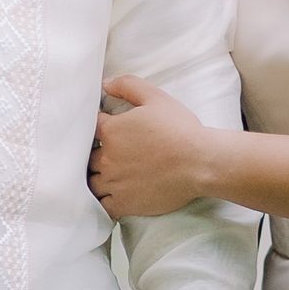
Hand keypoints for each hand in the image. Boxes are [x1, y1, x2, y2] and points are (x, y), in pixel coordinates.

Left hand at [90, 78, 216, 220]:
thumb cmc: (180, 129)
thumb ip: (127, 85)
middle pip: (87, 157)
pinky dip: (104, 201)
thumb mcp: (155, 97)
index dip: (99, 128)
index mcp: (111, 131)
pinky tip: (113, 196)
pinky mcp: (124, 203)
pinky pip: (103, 206)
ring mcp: (114, 183)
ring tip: (110, 176)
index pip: (91, 127)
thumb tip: (105, 83)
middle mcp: (107, 158)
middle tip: (111, 155)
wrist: (200, 163)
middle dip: (96, 155)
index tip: (109, 131)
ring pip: (92, 183)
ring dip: (98, 178)